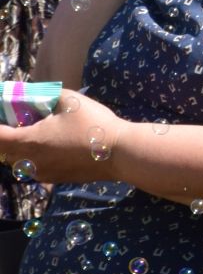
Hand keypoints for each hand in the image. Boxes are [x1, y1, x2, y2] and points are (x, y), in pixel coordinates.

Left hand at [0, 90, 124, 184]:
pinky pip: (32, 169)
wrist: (121, 153)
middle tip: (15, 122)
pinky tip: (48, 147)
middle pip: (2, 151)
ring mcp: (41, 173)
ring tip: (32, 134)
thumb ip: (44, 95)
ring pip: (16, 162)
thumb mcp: (69, 100)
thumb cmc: (94, 124)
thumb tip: (30, 94)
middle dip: (4, 137)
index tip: (4, 115)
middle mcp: (29, 161)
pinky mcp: (54, 179)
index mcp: (28, 141)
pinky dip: (31, 158)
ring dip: (17, 149)